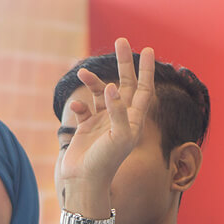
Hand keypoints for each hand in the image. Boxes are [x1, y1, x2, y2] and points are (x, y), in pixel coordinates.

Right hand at [59, 38, 154, 187]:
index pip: (143, 89)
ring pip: (100, 93)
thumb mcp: (118, 137)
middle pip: (124, 84)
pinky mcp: (86, 129)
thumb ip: (117, 112)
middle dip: (123, 64)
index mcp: (133, 120)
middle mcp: (120, 118)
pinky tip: (76, 107)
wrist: (84, 182)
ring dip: (93, 82)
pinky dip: (79, 104)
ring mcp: (103, 123)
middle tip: (121, 41)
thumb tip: (111, 87)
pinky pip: (84, 109)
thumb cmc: (106, 162)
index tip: (147, 50)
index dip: (146, 70)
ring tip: (81, 73)